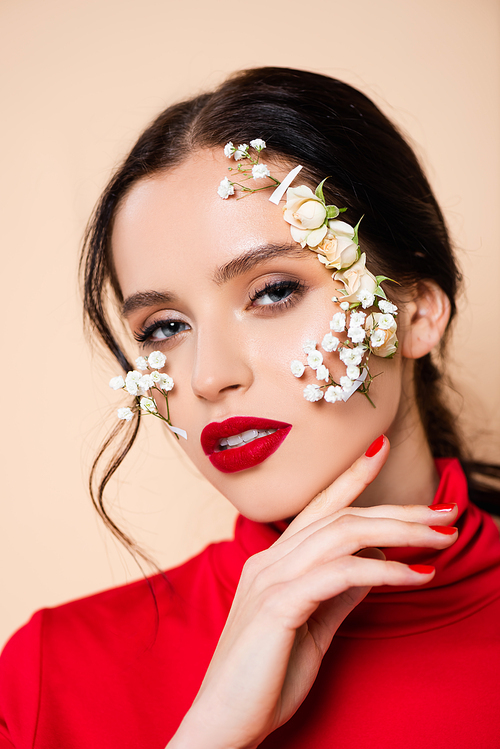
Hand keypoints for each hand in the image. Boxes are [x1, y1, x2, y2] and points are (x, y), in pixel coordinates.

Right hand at [169, 436, 457, 748]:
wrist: (223, 721)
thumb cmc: (265, 676)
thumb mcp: (312, 624)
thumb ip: (338, 590)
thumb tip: (373, 562)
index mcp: (273, 561)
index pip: (318, 508)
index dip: (351, 476)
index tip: (380, 449)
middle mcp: (268, 560)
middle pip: (340, 516)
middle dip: (397, 509)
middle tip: (443, 512)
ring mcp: (270, 580)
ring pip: (341, 535)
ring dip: (398, 532)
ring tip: (441, 539)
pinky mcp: (277, 605)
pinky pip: (338, 574)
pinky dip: (382, 569)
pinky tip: (414, 574)